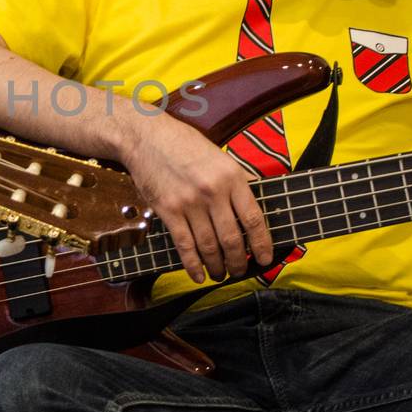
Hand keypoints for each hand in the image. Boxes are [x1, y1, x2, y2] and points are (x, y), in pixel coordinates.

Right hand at [119, 112, 272, 282]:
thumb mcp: (219, 156)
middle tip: (240, 270)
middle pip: (232, 238)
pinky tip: (198, 274)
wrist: (146, 137)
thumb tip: (256, 203)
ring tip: (221, 274)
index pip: (253, 218)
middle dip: (239, 261)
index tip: (265, 258)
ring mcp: (189, 203)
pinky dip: (193, 265)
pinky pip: (184, 246)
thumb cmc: (183, 144)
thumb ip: (237, 180)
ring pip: (209, 246)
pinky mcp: (168, 211)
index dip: (262, 244)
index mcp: (231, 177)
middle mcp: (213, 191)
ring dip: (217, 266)